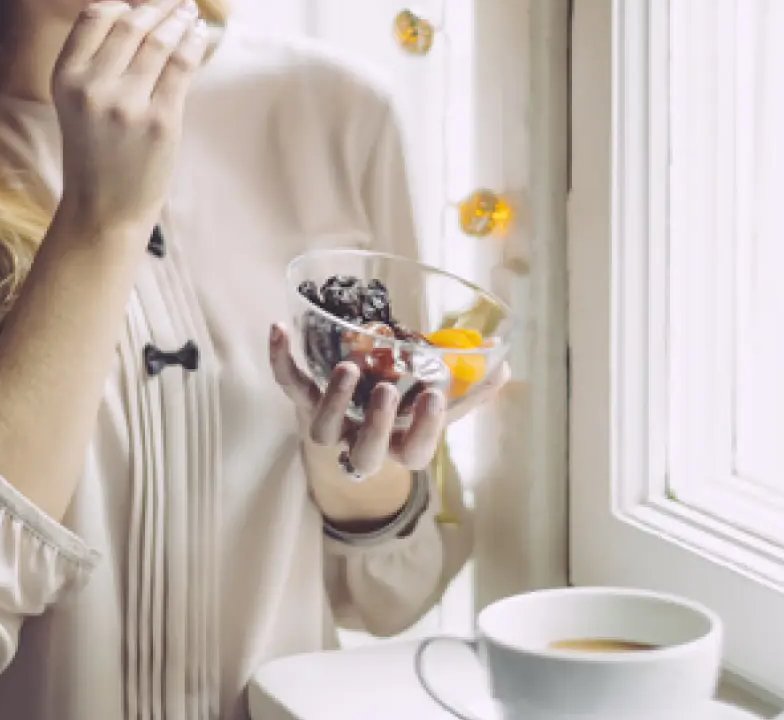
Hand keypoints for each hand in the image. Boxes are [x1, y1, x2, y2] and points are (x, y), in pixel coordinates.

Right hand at [51, 0, 208, 234]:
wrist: (104, 209)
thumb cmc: (94, 153)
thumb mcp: (77, 104)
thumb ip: (97, 63)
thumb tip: (138, 16)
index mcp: (64, 78)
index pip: (94, 18)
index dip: (121, 5)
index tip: (140, 2)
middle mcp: (92, 87)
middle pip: (131, 25)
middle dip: (157, 5)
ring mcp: (127, 104)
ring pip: (160, 41)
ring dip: (179, 20)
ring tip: (189, 12)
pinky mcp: (160, 119)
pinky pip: (182, 66)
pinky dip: (194, 43)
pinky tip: (199, 34)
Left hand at [266, 323, 509, 476]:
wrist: (347, 428)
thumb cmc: (400, 415)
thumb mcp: (439, 406)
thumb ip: (471, 389)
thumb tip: (503, 363)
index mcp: (401, 447)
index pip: (416, 452)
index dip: (426, 430)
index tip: (435, 397)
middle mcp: (363, 444)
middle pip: (366, 454)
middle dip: (377, 425)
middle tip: (388, 390)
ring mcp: (331, 424)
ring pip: (322, 430)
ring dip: (334, 400)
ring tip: (348, 367)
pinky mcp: (304, 401)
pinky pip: (290, 385)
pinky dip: (282, 359)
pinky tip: (281, 328)